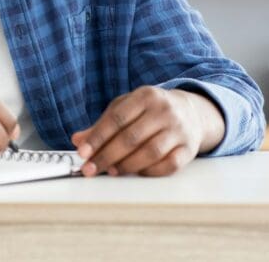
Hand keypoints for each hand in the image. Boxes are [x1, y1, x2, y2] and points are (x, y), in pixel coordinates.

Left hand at [70, 86, 223, 177]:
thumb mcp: (125, 108)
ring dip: (127, 165)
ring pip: (150, 153)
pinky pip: (169, 165)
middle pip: (132, 138)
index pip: (117, 118)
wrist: (191, 112)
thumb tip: (78, 140)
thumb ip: (102, 125)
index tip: (82, 153)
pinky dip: (150, 172)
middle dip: (107, 156)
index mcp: (145, 96)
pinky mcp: (189, 149)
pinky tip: (136, 172)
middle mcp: (164, 111)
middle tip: (90, 168)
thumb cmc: (150, 111)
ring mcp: (179, 130)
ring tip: (111, 171)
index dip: (97, 137)